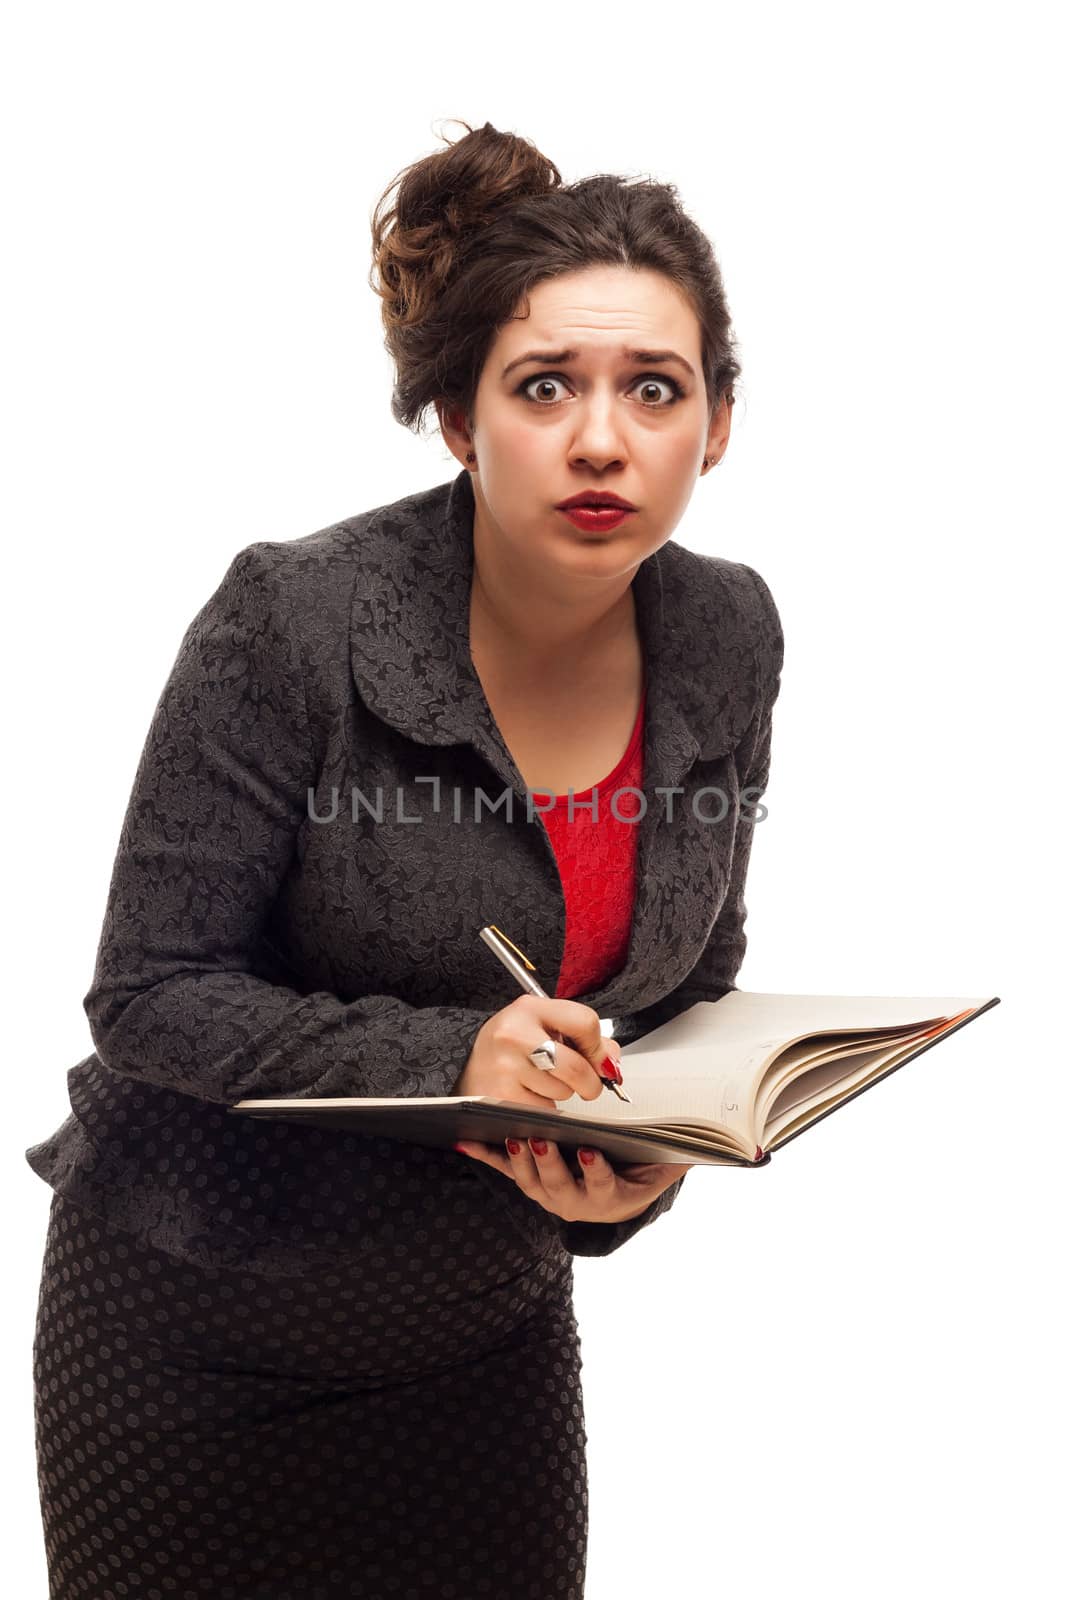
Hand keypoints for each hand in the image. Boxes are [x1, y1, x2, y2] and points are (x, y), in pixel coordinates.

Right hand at [451, 993, 621, 1106]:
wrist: (468, 1066)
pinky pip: (544, 1111)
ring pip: (561, 1092)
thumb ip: (583, 1038)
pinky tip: (530, 1096)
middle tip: (587, 1085)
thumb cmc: (512, 1047)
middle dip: (590, 1082)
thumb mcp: (543, 1027)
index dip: (599, 1047)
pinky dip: (545, 1109)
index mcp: (529, 1008)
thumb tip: (611, 1062)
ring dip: (562, 1095)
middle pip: (576, 1066)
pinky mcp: (501, 1098)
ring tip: (542, 1083)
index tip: (600, 1059)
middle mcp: (514, 1034)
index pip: (585, 1022)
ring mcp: (505, 1067)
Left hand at [454, 1136, 693, 1225]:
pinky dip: (485, 1156)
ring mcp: (550, 1193)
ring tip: (512, 1137)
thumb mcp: (664, 1168)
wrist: (618, 1195)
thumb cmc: (642, 1171)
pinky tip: (465, 1140)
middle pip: (559, 1188)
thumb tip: (720, 1147)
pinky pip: (505, 1171)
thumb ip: (683, 1156)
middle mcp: (577, 1202)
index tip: (590, 1151)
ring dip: (518, 1161)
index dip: (594, 1171)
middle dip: (548, 1165)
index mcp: (611, 1197)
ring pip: (530, 1182)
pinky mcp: (529, 1181)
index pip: (602, 1185)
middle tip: (540, 1141)